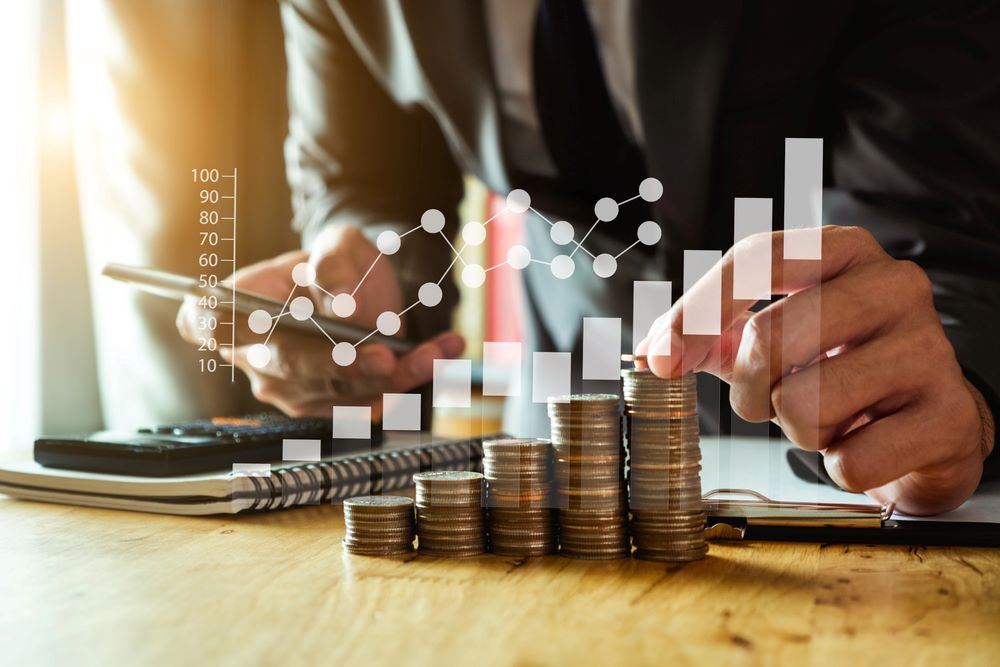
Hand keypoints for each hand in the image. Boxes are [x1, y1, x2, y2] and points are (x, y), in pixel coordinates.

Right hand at [177, 224, 464, 417]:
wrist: (368, 294)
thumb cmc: (339, 266)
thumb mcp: (340, 243)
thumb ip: (335, 261)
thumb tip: (344, 305)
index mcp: (237, 306)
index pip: (203, 322)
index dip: (211, 325)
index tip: (241, 319)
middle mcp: (256, 356)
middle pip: (290, 367)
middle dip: (340, 364)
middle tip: (383, 357)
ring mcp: (291, 388)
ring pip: (339, 392)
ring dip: (395, 376)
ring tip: (438, 350)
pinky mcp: (330, 408)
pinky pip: (370, 404)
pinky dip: (411, 380)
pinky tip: (442, 353)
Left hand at [636, 226, 993, 514]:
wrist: (927, 421)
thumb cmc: (837, 368)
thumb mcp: (774, 336)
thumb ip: (709, 336)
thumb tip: (647, 356)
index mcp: (844, 251)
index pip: (756, 257)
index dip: (698, 309)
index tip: (661, 359)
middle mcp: (894, 284)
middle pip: (769, 335)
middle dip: (747, 388)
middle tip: (767, 403)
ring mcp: (930, 348)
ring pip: (805, 404)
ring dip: (797, 429)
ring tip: (826, 418)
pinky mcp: (950, 416)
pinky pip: (849, 460)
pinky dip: (839, 466)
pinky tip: (864, 444)